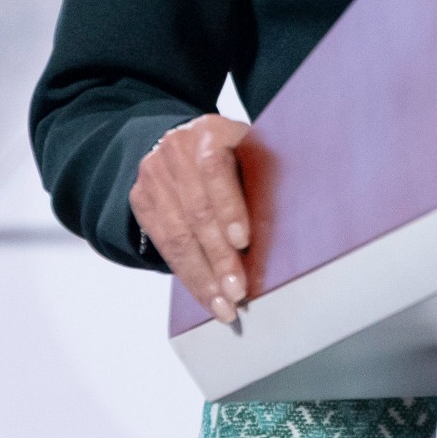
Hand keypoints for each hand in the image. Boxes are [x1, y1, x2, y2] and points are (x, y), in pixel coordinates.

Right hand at [131, 114, 251, 322]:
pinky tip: (205, 296)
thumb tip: (295, 220)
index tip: (243, 241)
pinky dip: (187, 275)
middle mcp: (175, 149)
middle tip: (238, 291)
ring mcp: (153, 175)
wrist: (185, 144)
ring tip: (223, 306)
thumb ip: (263, 175)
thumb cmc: (235, 153)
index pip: (216, 169)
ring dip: (202, 277)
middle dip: (218, 257)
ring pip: (177, 235)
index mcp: (209, 131)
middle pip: (196, 211)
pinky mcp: (141, 200)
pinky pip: (164, 245)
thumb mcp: (252, 149)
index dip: (229, 207)